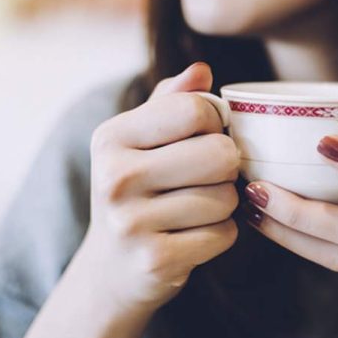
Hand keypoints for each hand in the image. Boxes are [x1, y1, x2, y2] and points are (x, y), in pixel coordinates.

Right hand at [80, 62, 240, 314]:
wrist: (112, 268)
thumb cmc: (139, 191)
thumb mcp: (142, 141)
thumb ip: (172, 100)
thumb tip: (201, 69)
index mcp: (111, 137)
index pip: (194, 109)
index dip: (215, 122)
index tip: (204, 137)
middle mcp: (113, 177)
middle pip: (219, 154)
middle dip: (226, 166)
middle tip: (208, 176)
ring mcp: (131, 223)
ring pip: (226, 197)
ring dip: (225, 203)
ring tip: (197, 207)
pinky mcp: (154, 260)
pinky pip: (224, 234)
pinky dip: (221, 235)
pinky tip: (194, 235)